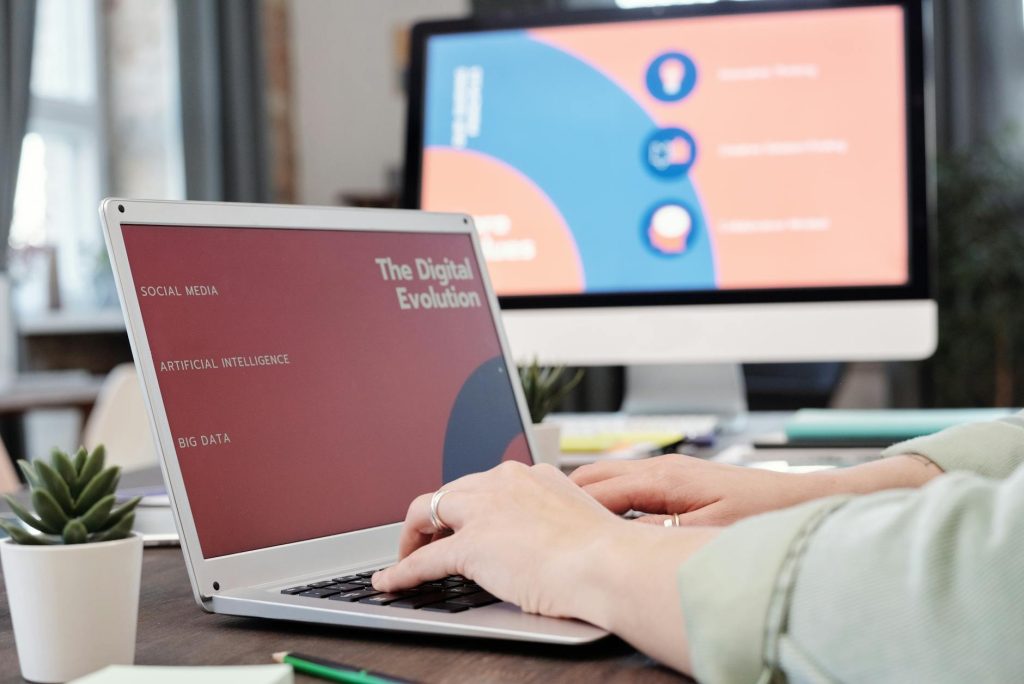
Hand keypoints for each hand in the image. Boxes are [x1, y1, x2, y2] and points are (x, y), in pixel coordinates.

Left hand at [373, 460, 719, 675]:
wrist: (609, 564)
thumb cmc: (608, 553)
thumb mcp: (580, 520)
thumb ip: (556, 520)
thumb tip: (549, 540)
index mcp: (532, 475)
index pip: (484, 483)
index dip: (466, 504)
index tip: (462, 520)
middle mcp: (504, 482)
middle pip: (451, 492)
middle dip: (436, 515)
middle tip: (429, 538)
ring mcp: (484, 512)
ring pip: (428, 511)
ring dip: (413, 535)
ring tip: (405, 555)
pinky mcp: (470, 546)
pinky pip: (424, 559)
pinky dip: (402, 571)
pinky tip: (389, 582)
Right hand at [571, 453, 943, 525]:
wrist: (806, 499)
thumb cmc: (764, 517)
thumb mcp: (707, 534)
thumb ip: (657, 532)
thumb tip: (617, 536)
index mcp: (663, 477)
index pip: (596, 490)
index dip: (564, 507)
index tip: (537, 521)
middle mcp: (662, 468)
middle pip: (595, 477)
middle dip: (564, 497)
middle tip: (536, 519)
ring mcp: (671, 473)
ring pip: (611, 479)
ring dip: (585, 498)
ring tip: (559, 520)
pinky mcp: (681, 482)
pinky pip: (629, 487)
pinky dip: (608, 500)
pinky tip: (604, 522)